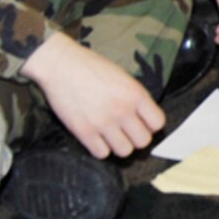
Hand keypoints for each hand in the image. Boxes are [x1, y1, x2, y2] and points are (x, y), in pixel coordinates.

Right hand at [22, 31, 165, 157]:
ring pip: (125, 151)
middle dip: (136, 138)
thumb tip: (144, 118)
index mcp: (135, 93)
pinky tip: (96, 137)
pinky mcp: (84, 132)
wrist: (60, 64)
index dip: (151, 125)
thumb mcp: (122, 76)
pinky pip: (102, 154)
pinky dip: (100, 148)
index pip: (158, 123)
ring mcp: (103, 122)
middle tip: (126, 131)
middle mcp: (122, 110)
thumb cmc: (91, 67)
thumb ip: (135, 97)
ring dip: (119, 145)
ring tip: (111, 135)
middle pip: (143, 141)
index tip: (142, 122)